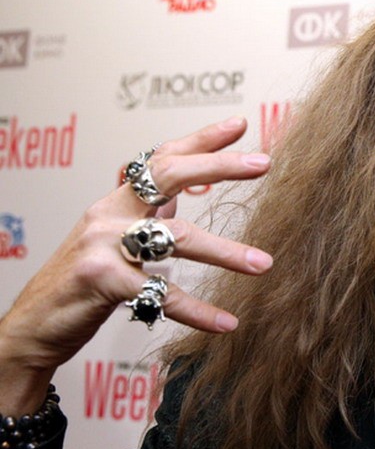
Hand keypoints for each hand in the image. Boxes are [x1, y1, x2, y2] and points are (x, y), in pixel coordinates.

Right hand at [0, 116, 271, 413]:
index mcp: (118, 200)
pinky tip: (226, 322)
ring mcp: (103, 244)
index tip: (239, 124)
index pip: (163, 158)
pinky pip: (160, 295)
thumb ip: (147, 214)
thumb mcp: (114, 237)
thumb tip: (182, 193)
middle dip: (219, 165)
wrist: (36, 323)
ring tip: (263, 263)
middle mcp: (110, 213)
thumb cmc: (83, 280)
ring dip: (226, 252)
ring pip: (176, 238)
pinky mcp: (101, 281)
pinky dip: (197, 311)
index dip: (201, 139)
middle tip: (263, 163)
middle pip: (169, 176)